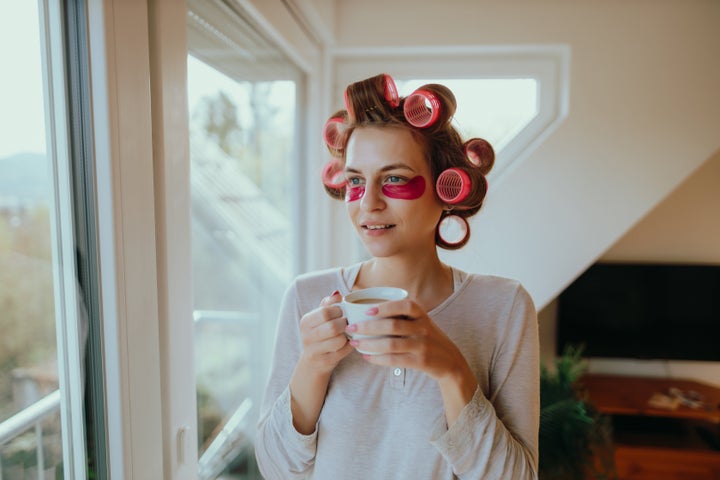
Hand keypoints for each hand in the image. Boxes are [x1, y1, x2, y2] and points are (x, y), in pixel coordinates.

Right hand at [298, 290, 353, 374]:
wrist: (313, 362)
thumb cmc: (320, 334)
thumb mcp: (319, 318)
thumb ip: (328, 303)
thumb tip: (338, 293)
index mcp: (306, 321)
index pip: (325, 312)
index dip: (338, 311)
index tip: (341, 313)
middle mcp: (307, 336)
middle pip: (333, 327)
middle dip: (344, 324)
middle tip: (347, 323)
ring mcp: (315, 350)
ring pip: (339, 340)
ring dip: (347, 336)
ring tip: (347, 334)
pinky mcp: (325, 361)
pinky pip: (343, 351)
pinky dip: (349, 346)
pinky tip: (348, 343)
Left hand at [346, 299, 474, 384]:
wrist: (450, 361)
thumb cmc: (427, 338)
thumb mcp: (421, 322)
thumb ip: (402, 315)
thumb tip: (368, 308)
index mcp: (422, 315)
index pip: (405, 305)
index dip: (385, 307)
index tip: (366, 310)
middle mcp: (423, 328)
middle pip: (392, 326)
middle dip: (368, 327)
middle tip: (351, 328)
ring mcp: (423, 345)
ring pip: (391, 344)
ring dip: (369, 344)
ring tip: (355, 343)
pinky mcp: (421, 361)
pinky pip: (395, 360)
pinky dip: (378, 358)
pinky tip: (367, 356)